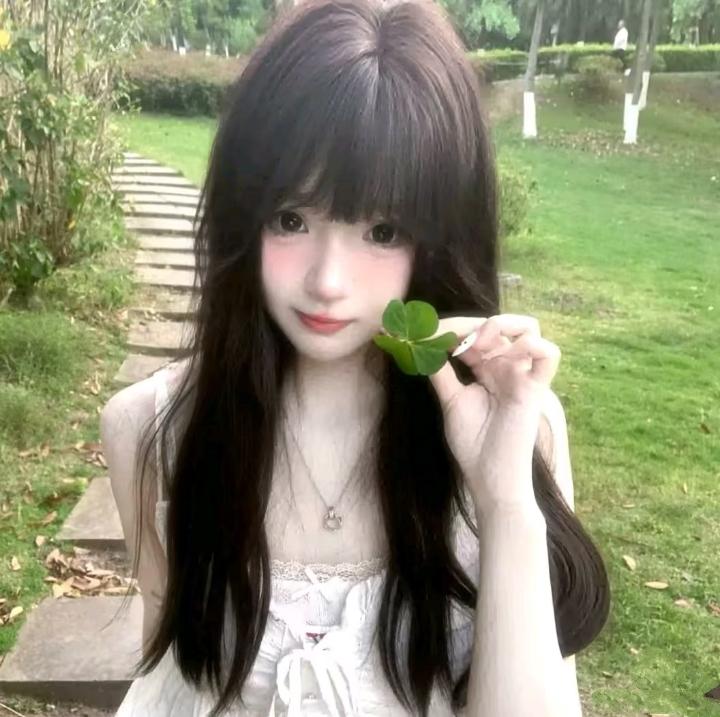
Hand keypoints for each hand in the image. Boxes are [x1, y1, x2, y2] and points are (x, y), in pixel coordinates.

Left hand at [427, 314, 560, 513]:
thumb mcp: (450, 400)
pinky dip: (533, 344)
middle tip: (447, 340)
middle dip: (470, 325)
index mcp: (487, 369)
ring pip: (529, 329)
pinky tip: (502, 352)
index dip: (450, 330)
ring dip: (502, 326)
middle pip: (499, 325)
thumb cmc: (473, 442)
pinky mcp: (535, 388)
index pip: (474, 334)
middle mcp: (507, 367)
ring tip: (477, 344)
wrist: (488, 475)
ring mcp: (523, 375)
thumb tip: (423, 344)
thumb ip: (441, 371)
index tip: (421, 334)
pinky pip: (549, 355)